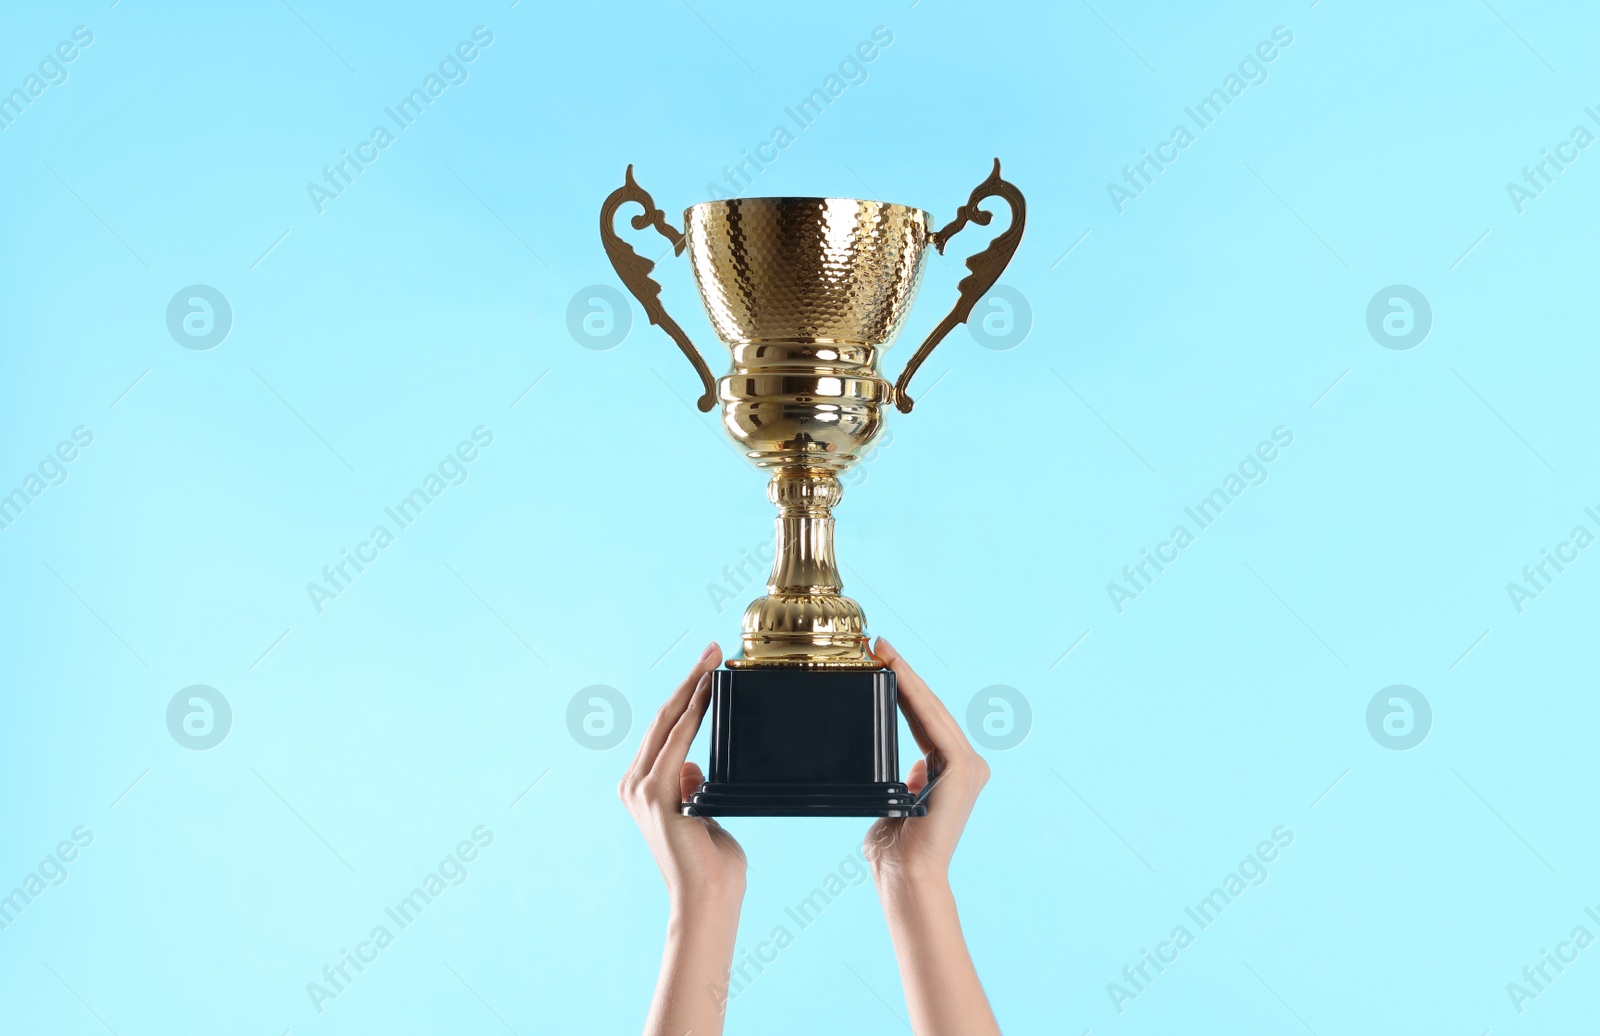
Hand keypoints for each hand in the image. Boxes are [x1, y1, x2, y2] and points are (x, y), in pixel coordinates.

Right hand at [618, 641, 745, 909]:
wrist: (708, 898)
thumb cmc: (712, 864)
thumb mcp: (701, 813)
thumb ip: (690, 788)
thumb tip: (691, 766)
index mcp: (642, 789)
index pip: (666, 730)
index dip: (686, 694)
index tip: (706, 666)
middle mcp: (634, 785)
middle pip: (663, 719)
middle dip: (689, 680)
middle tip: (711, 649)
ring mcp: (641, 790)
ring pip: (669, 724)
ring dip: (691, 688)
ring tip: (712, 660)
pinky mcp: (656, 795)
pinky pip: (678, 743)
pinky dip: (693, 714)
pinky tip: (707, 692)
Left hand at [864, 637, 990, 887]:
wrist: (905, 875)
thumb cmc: (894, 850)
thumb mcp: (898, 803)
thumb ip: (907, 782)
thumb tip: (912, 769)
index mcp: (949, 771)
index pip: (924, 720)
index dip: (903, 688)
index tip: (881, 659)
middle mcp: (965, 765)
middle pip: (930, 709)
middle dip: (904, 674)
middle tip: (879, 644)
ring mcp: (968, 765)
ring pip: (932, 710)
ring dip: (907, 678)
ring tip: (883, 650)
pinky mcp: (963, 767)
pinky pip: (933, 723)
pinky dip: (913, 696)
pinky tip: (895, 674)